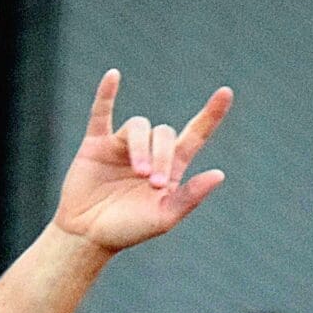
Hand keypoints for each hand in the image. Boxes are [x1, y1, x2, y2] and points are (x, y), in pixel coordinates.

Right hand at [52, 70, 230, 254]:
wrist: (87, 237)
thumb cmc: (127, 231)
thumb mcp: (163, 218)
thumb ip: (190, 197)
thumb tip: (220, 174)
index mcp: (169, 168)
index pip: (195, 135)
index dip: (210, 115)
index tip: (225, 92)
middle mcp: (148, 152)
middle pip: (163, 133)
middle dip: (161, 154)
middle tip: (152, 182)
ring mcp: (121, 146)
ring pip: (138, 126)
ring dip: (140, 146)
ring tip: (138, 171)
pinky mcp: (96, 144)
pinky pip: (101, 113)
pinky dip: (107, 94)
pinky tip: (113, 75)